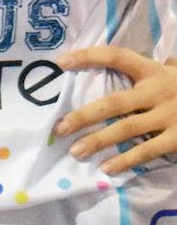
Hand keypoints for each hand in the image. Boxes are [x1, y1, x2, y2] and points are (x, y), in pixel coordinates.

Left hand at [55, 46, 176, 174]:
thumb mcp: (173, 73)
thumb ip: (149, 72)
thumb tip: (110, 63)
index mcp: (154, 71)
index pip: (118, 57)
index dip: (89, 56)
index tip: (61, 61)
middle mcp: (159, 90)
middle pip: (114, 102)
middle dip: (84, 116)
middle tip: (59, 129)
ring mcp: (169, 114)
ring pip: (127, 128)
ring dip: (98, 141)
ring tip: (76, 152)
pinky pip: (148, 150)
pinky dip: (126, 160)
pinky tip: (107, 168)